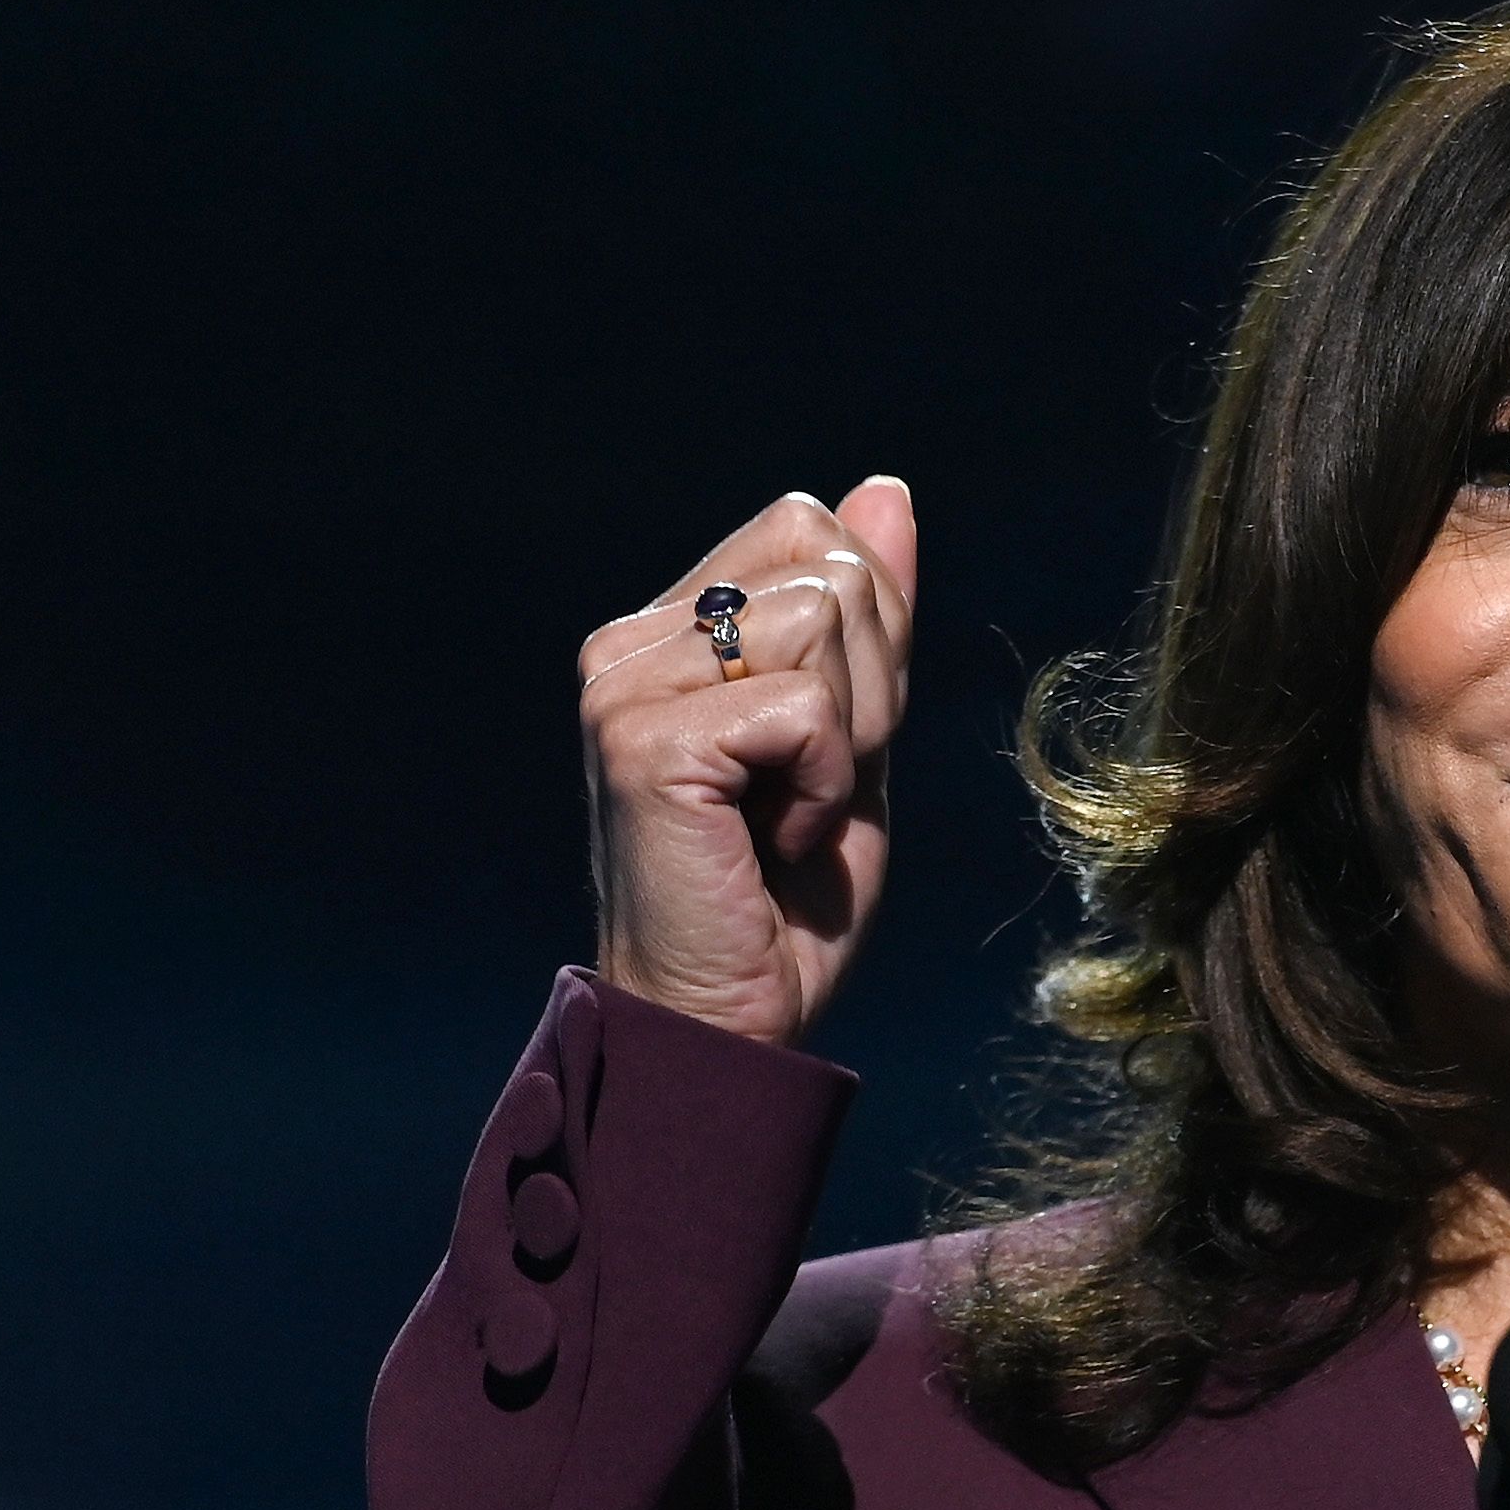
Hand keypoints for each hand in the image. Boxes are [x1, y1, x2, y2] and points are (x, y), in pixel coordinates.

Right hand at [578, 478, 916, 1045]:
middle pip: (830, 566)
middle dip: (872, 687)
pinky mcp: (642, 741)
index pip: (811, 530)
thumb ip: (870, 617)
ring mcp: (624, 686)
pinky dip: (826, 786)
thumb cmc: (788, 900)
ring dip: (850, 739)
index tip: (832, 745)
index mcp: (670, 629)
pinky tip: (775, 844)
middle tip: (813, 790)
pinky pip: (804, 707)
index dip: (872, 635)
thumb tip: (885, 487)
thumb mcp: (856, 738)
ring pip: (822, 620)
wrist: (728, 1022)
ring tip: (790, 816)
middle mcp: (630, 643)